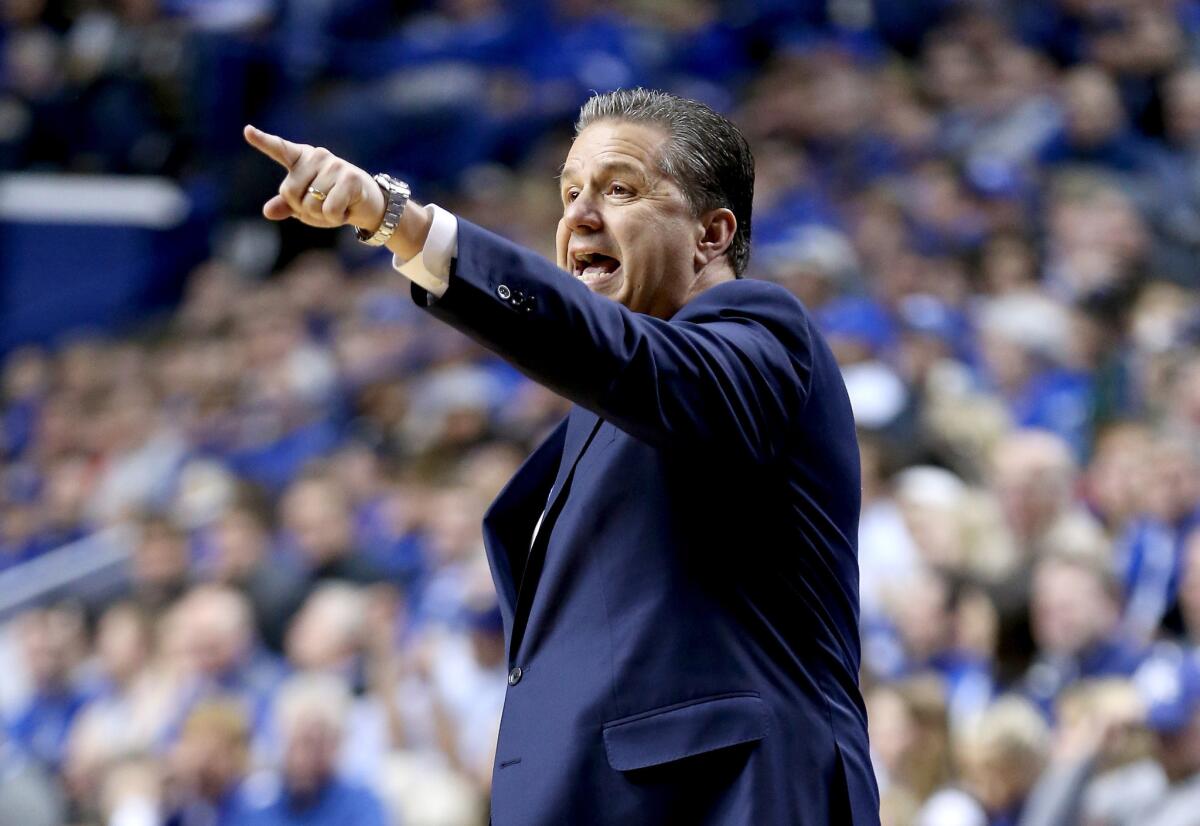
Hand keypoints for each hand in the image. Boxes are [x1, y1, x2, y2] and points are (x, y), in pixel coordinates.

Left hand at [243, 124, 385, 231]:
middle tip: (322, 206)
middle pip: (290, 192)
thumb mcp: (306, 204)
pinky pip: (329, 210)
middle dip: (303, 209)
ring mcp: (334, 165)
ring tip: (336, 206)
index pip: (279, 150)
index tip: (247, 131)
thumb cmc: (332, 200)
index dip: (263, 141)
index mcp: (301, 159)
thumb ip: (287, 205)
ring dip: (322, 216)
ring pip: (310, 204)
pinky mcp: (350, 178)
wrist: (368, 203)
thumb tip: (268, 211)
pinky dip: (336, 218)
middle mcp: (316, 156)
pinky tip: (346, 209)